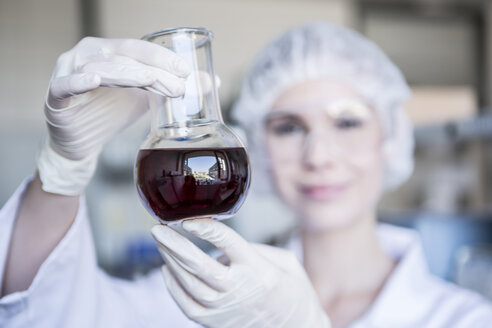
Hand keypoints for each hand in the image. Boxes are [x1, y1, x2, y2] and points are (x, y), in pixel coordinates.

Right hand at [38, 37, 189, 194]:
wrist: (82, 142)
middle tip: (178, 86)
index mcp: (110, 52)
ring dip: (129, 76)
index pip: (139, 50)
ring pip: (101, 68)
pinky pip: (65, 85)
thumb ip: (173, 86)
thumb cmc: (110, 112)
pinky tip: (93, 80)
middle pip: (123, 56)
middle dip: (153, 70)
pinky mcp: (56, 97)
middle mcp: (89, 55)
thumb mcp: (146, 98)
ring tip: (152, 83)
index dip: (162, 58)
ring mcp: (69, 72)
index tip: (186, 72)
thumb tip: (212, 81)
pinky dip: (78, 81)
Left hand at [151, 219, 330, 327]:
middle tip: (158, 228)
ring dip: (171, 261)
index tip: (188, 219)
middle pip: (199, 264)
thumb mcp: (286, 261)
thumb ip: (255, 248)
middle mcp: (240, 289)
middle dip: (175, 244)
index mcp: (259, 269)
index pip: (228, 242)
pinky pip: (187, 305)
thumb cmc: (292, 292)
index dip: (205, 227)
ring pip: (189, 284)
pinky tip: (167, 270)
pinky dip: (173, 286)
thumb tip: (221, 245)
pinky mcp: (216, 322)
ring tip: (160, 242)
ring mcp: (226, 308)